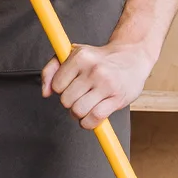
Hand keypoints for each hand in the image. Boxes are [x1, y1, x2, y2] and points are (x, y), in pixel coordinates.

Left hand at [40, 41, 154, 129]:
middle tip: (80, 96)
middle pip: (66, 101)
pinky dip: (90, 122)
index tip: (71, 85)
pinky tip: (93, 115)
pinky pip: (95, 118)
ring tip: (86, 104)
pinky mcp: (117, 98)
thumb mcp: (73, 54)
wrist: (132, 56)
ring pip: (78, 111)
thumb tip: (45, 92)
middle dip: (70, 102)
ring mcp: (107, 84)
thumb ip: (53, 69)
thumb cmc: (99, 58)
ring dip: (79, 114)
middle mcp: (94, 69)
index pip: (57, 85)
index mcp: (81, 56)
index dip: (61, 89)